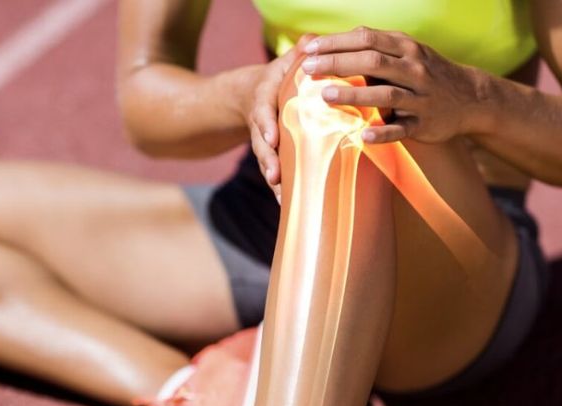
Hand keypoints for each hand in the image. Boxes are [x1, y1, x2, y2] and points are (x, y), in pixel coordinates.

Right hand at [241, 35, 316, 203]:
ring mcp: (265, 141)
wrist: (251, 94)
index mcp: (264, 99)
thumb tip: (310, 42)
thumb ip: (298, 54)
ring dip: (273, 181)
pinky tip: (288, 207)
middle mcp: (262, 123)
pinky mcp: (273, 155)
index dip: (265, 125)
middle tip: (274, 177)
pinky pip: (276, 173)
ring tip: (281, 199)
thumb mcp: (284, 62)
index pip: (262, 111)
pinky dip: (280, 191)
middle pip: (261, 145)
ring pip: (266, 163)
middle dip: (267, 161)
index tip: (270, 138)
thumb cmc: (279, 77)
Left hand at [300, 26, 489, 143]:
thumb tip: (332, 43)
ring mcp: (420, 97)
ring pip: (385, 94)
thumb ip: (374, 47)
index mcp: (405, 48)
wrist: (471, 98)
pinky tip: (363, 136)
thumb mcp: (407, 52)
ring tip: (326, 96)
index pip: (366, 39)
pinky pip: (402, 129)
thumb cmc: (427, 73)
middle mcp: (413, 69)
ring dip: (355, 95)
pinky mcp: (424, 123)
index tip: (308, 50)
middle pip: (372, 63)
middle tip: (308, 70)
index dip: (336, 43)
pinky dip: (383, 132)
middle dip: (338, 64)